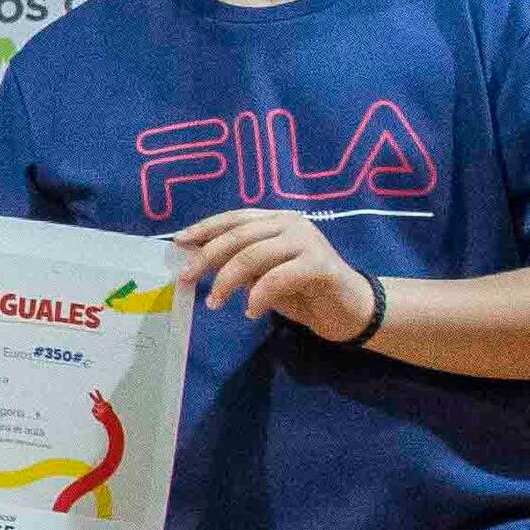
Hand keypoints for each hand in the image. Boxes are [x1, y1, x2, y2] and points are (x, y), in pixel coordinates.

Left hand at [170, 210, 376, 343]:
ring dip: (228, 281)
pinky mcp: (319, 264)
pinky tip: (251, 312)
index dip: (205, 228)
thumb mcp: (263, 276)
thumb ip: (240, 265)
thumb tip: (200, 262)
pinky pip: (277, 278)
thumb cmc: (304, 292)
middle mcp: (291, 223)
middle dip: (208, 257)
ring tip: (216, 303)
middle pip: (239, 235)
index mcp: (277, 221)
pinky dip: (258, 296)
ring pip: (253, 255)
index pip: (235, 218)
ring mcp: (307, 241)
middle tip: (188, 278)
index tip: (179, 242)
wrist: (350, 309)